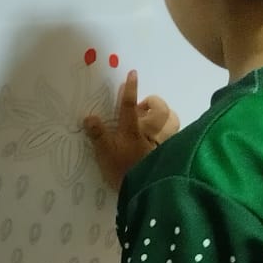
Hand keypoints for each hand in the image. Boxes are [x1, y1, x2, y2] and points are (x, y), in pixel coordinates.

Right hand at [86, 70, 178, 191]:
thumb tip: (88, 117)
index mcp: (132, 128)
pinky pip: (174, 138)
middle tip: (143, 107)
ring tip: (155, 121)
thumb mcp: (104, 153)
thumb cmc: (122, 170)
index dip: (130, 88)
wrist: (144, 190)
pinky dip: (171, 135)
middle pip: (159, 110)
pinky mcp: (168, 153)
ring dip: (166, 118)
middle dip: (153, 104)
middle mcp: (149, 131)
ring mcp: (161, 142)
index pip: (129, 104)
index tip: (133, 73)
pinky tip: (164, 140)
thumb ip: (98, 134)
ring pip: (171, 122)